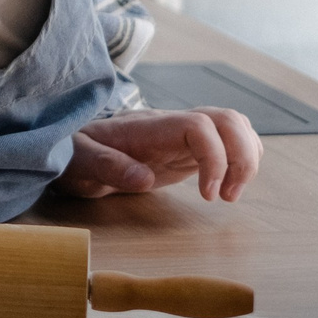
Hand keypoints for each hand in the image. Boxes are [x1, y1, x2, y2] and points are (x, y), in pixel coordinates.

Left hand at [55, 107, 262, 201]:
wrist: (71, 149)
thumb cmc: (73, 155)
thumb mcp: (79, 163)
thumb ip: (107, 167)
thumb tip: (144, 178)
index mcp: (148, 127)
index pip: (199, 125)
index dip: (215, 158)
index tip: (207, 196)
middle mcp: (171, 125)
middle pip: (228, 119)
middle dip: (243, 158)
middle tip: (227, 197)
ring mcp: (181, 134)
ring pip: (233, 127)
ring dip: (246, 159)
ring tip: (229, 195)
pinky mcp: (187, 148)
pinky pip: (227, 141)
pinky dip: (241, 160)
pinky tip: (227, 186)